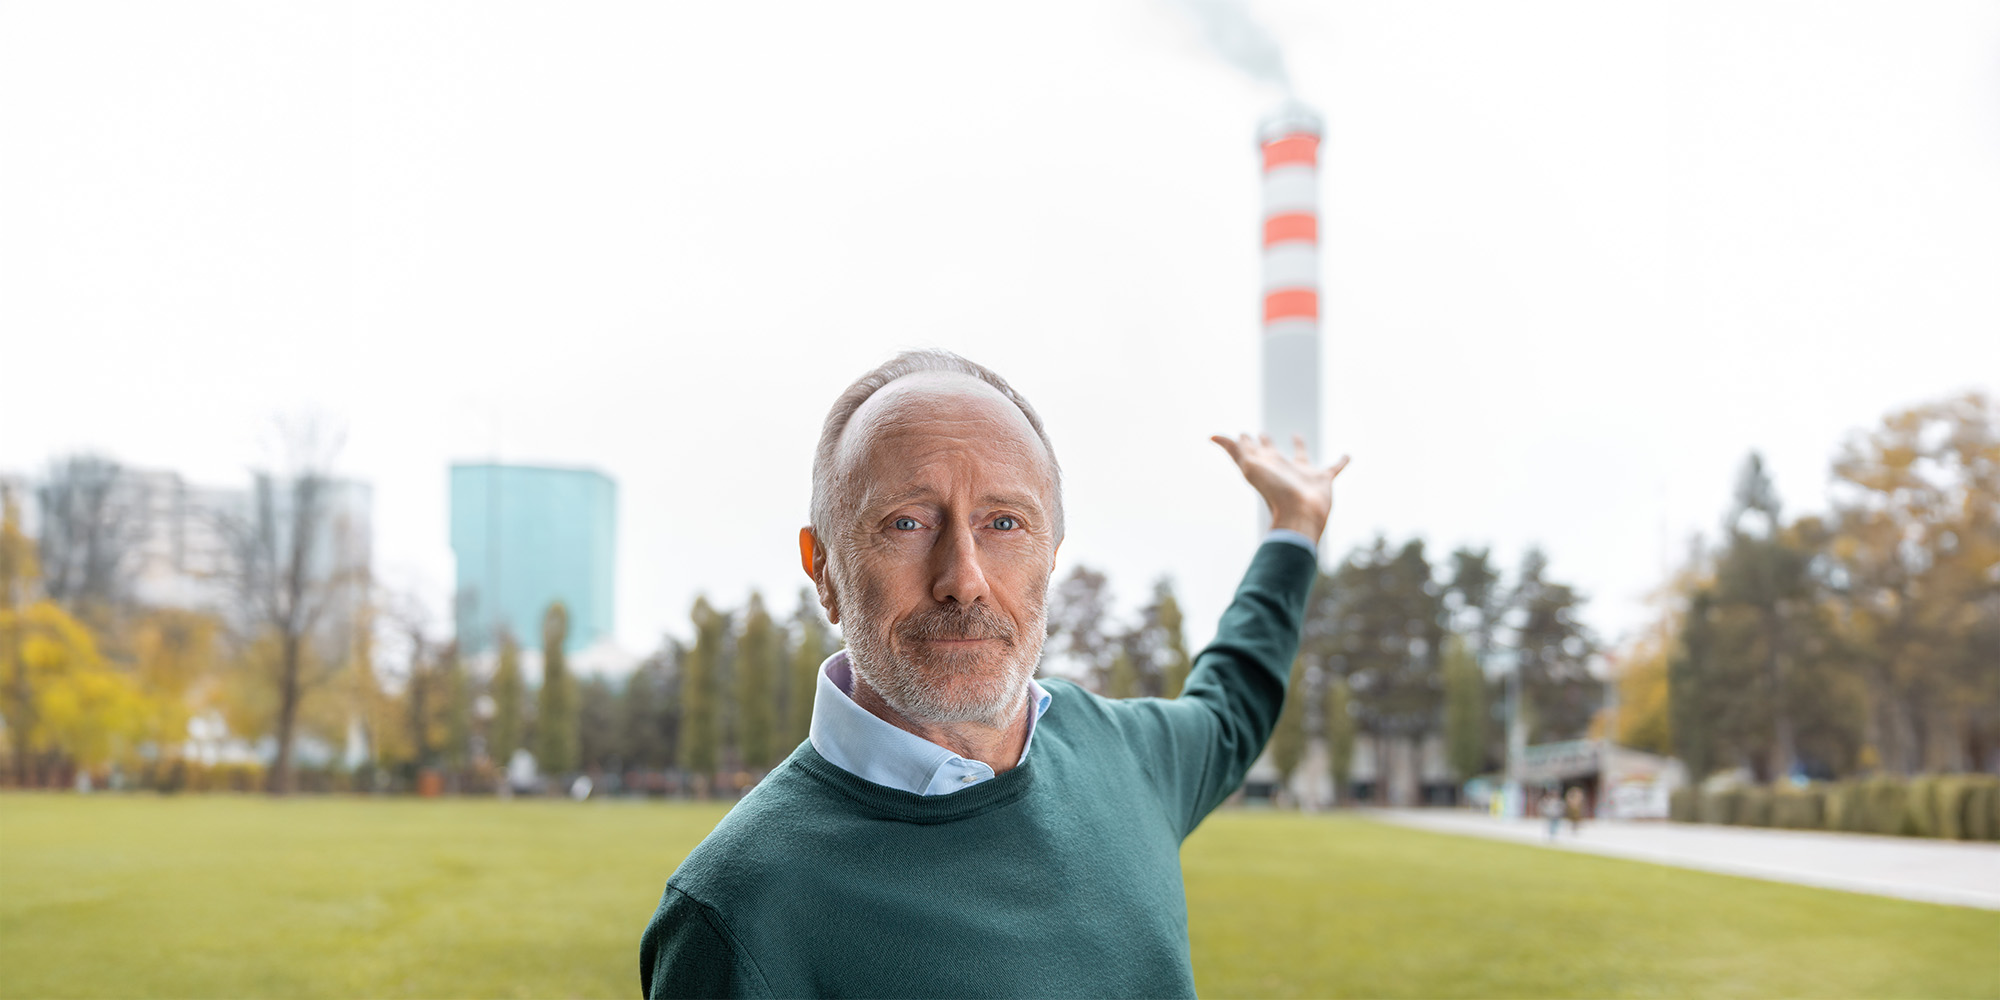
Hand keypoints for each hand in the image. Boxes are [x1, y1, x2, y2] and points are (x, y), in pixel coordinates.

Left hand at [1210, 433, 1349, 541]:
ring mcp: (1303, 475)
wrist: (1301, 514)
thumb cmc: (1274, 493)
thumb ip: (1234, 450)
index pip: (1251, 450)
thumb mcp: (1249, 466)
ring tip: (1297, 436)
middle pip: (1271, 453)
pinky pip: (1335, 467)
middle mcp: (1282, 469)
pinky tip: (1348, 455)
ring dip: (1298, 446)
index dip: (1245, 441)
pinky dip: (1342, 461)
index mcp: (1265, 466)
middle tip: (1260, 434)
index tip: (1242, 433)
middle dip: (1264, 443)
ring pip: (1300, 457)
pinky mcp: (1324, 480)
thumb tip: (1212, 435)